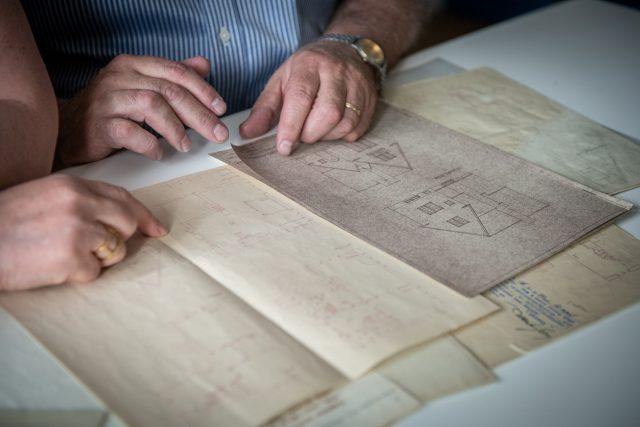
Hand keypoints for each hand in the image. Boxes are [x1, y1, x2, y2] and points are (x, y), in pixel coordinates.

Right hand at [0, 175, 166, 290]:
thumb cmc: (4, 223)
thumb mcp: (44, 197)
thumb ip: (80, 201)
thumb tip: (113, 218)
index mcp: (73, 186)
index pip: (122, 197)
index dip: (143, 214)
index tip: (156, 228)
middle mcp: (80, 204)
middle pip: (127, 224)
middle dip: (118, 239)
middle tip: (95, 247)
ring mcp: (79, 231)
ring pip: (116, 251)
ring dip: (96, 259)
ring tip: (61, 254)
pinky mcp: (73, 259)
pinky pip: (94, 273)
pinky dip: (77, 276)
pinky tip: (52, 267)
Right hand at [56, 55, 229, 166]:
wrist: (67, 132)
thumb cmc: (111, 112)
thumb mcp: (142, 88)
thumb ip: (172, 77)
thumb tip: (204, 65)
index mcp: (132, 65)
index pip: (175, 71)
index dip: (202, 90)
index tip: (221, 109)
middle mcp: (118, 77)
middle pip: (168, 90)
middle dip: (199, 114)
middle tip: (217, 133)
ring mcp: (106, 100)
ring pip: (151, 105)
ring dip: (175, 128)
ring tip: (185, 146)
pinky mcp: (98, 125)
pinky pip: (130, 132)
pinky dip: (149, 144)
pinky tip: (158, 153)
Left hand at [240, 41, 377, 154]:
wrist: (347, 51)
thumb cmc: (309, 69)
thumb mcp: (282, 80)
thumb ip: (265, 108)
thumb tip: (247, 133)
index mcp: (310, 65)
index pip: (301, 97)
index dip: (291, 126)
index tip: (284, 147)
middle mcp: (337, 73)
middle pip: (328, 113)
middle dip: (310, 133)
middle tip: (301, 134)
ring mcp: (358, 85)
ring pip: (346, 123)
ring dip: (327, 136)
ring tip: (316, 129)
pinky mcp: (370, 100)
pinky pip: (358, 128)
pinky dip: (342, 135)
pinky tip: (332, 128)